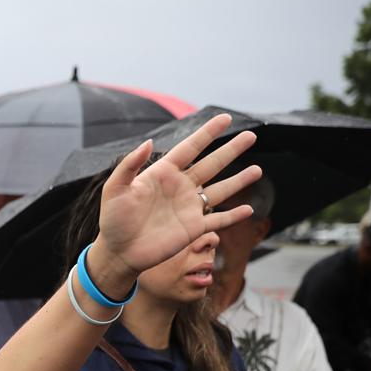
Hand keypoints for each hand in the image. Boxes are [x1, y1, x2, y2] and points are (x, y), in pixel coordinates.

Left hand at [94, 114, 261, 278]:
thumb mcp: (115, 189)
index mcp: (162, 173)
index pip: (190, 148)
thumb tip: (148, 142)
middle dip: (231, 150)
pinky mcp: (193, 229)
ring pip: (220, 190)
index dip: (208, 133)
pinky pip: (218, 220)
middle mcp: (180, 187)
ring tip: (258, 170)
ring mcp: (188, 208)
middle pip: (212, 164)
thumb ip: (129, 165)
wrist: (118, 251)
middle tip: (251, 136)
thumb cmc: (113, 219)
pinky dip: (233, 216)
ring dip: (239, 181)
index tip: (225, 118)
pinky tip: (249, 210)